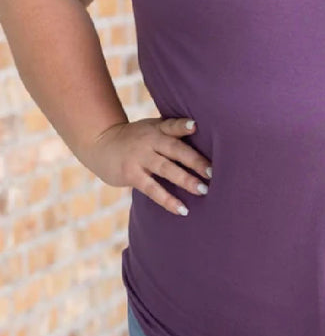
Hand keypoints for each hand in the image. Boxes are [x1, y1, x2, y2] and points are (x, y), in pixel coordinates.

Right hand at [77, 116, 211, 216]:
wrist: (100, 144)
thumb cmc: (135, 138)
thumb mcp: (150, 128)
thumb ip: (172, 131)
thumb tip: (202, 135)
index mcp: (157, 129)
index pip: (172, 125)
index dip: (183, 126)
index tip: (196, 126)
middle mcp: (149, 141)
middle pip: (175, 150)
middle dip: (195, 161)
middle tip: (212, 172)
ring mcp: (140, 158)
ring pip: (166, 169)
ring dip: (185, 180)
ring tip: (203, 191)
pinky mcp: (131, 174)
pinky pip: (152, 189)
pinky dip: (168, 200)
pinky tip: (182, 209)